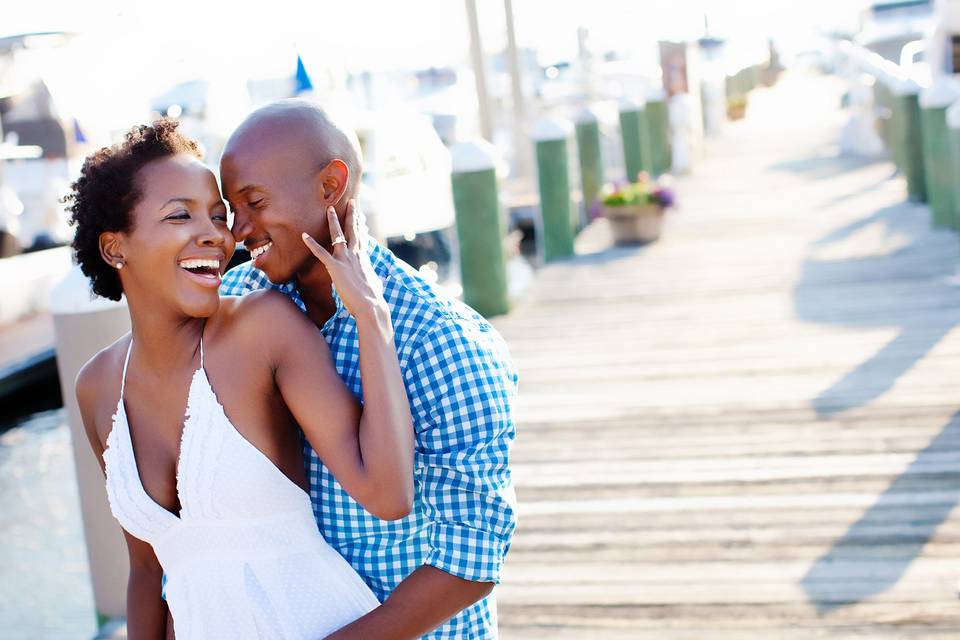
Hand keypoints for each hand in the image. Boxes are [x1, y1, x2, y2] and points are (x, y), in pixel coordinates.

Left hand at [301, 200, 386, 320]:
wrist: (371, 305)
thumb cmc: (373, 299)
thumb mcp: (374, 284)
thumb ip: (372, 279)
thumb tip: (377, 282)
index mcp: (364, 259)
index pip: (361, 238)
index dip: (359, 226)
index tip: (359, 215)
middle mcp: (356, 255)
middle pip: (353, 230)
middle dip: (352, 215)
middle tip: (351, 202)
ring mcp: (346, 260)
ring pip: (338, 235)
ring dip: (333, 221)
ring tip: (329, 208)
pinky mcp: (336, 267)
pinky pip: (321, 253)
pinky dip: (311, 244)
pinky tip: (304, 236)